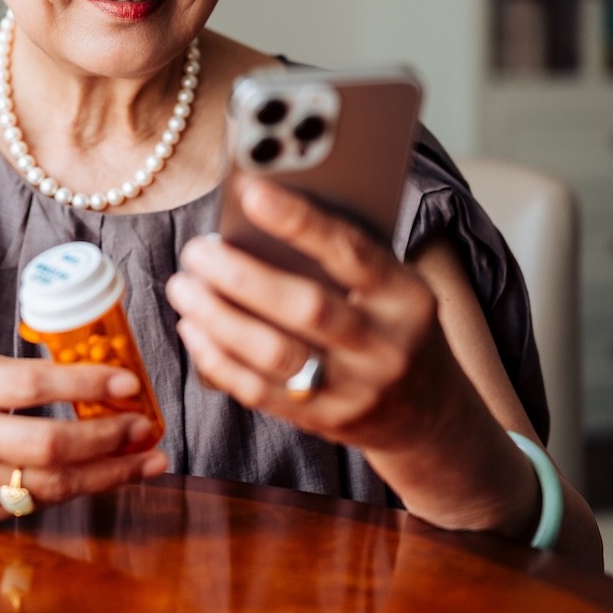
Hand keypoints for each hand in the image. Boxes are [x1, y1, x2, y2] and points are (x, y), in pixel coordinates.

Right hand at [0, 354, 167, 523]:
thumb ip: (18, 379)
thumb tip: (87, 382)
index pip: (31, 385)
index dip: (83, 382)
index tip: (128, 380)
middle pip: (48, 446)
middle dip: (107, 439)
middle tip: (145, 428)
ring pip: (51, 485)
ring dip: (108, 474)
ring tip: (147, 461)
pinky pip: (36, 503)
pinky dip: (75, 490)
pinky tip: (106, 478)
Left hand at [167, 177, 451, 455]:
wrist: (429, 412)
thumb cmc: (392, 323)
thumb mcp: (390, 285)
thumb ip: (338, 255)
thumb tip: (256, 212)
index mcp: (406, 296)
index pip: (351, 252)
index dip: (300, 220)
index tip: (251, 191)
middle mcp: (385, 345)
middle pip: (306, 307)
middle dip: (241, 276)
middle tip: (196, 250)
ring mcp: (356, 390)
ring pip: (276, 354)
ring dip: (218, 317)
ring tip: (183, 286)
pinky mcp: (325, 421)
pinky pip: (260, 392)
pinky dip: (218, 358)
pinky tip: (192, 328)